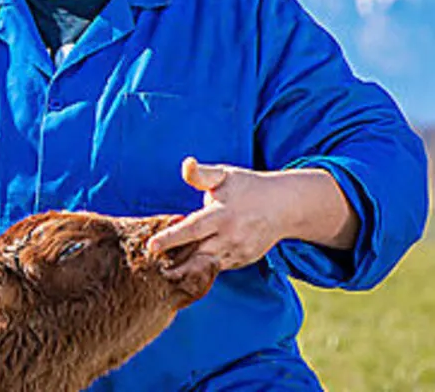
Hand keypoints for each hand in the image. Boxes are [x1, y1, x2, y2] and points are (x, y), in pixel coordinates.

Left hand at [146, 157, 295, 279]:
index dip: (170, 238)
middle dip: (173, 262)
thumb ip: (201, 175)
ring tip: (164, 270)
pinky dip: (201, 268)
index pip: (191, 229)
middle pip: (196, 255)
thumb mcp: (224, 175)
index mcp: (221, 215)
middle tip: (150, 265)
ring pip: (206, 265)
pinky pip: (217, 267)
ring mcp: (238, 251)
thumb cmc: (248, 187)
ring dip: (185, 268)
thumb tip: (186, 164)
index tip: (150, 246)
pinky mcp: (242, 260)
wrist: (285, 207)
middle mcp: (230, 236)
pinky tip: (185, 266)